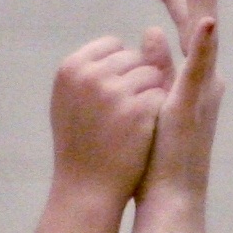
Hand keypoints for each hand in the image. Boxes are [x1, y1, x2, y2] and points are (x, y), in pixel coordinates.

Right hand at [48, 33, 170, 198]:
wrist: (87, 189)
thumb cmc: (81, 144)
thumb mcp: (72, 100)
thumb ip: (92, 68)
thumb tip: (121, 44)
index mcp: (71, 67)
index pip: (113, 45)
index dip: (121, 69)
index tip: (113, 95)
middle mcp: (90, 74)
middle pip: (135, 57)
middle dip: (136, 81)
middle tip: (121, 113)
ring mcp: (115, 92)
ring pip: (153, 74)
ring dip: (150, 95)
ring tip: (132, 122)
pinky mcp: (138, 111)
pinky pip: (161, 95)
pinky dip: (158, 112)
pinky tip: (144, 131)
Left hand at [142, 0, 222, 199]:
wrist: (171, 198)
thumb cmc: (157, 158)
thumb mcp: (153, 100)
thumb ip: (154, 66)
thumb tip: (147, 32)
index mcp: (193, 77)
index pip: (184, 25)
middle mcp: (205, 78)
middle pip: (202, 18)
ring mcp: (203, 90)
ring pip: (208, 34)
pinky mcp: (194, 106)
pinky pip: (203, 70)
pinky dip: (206, 44)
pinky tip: (206, 20)